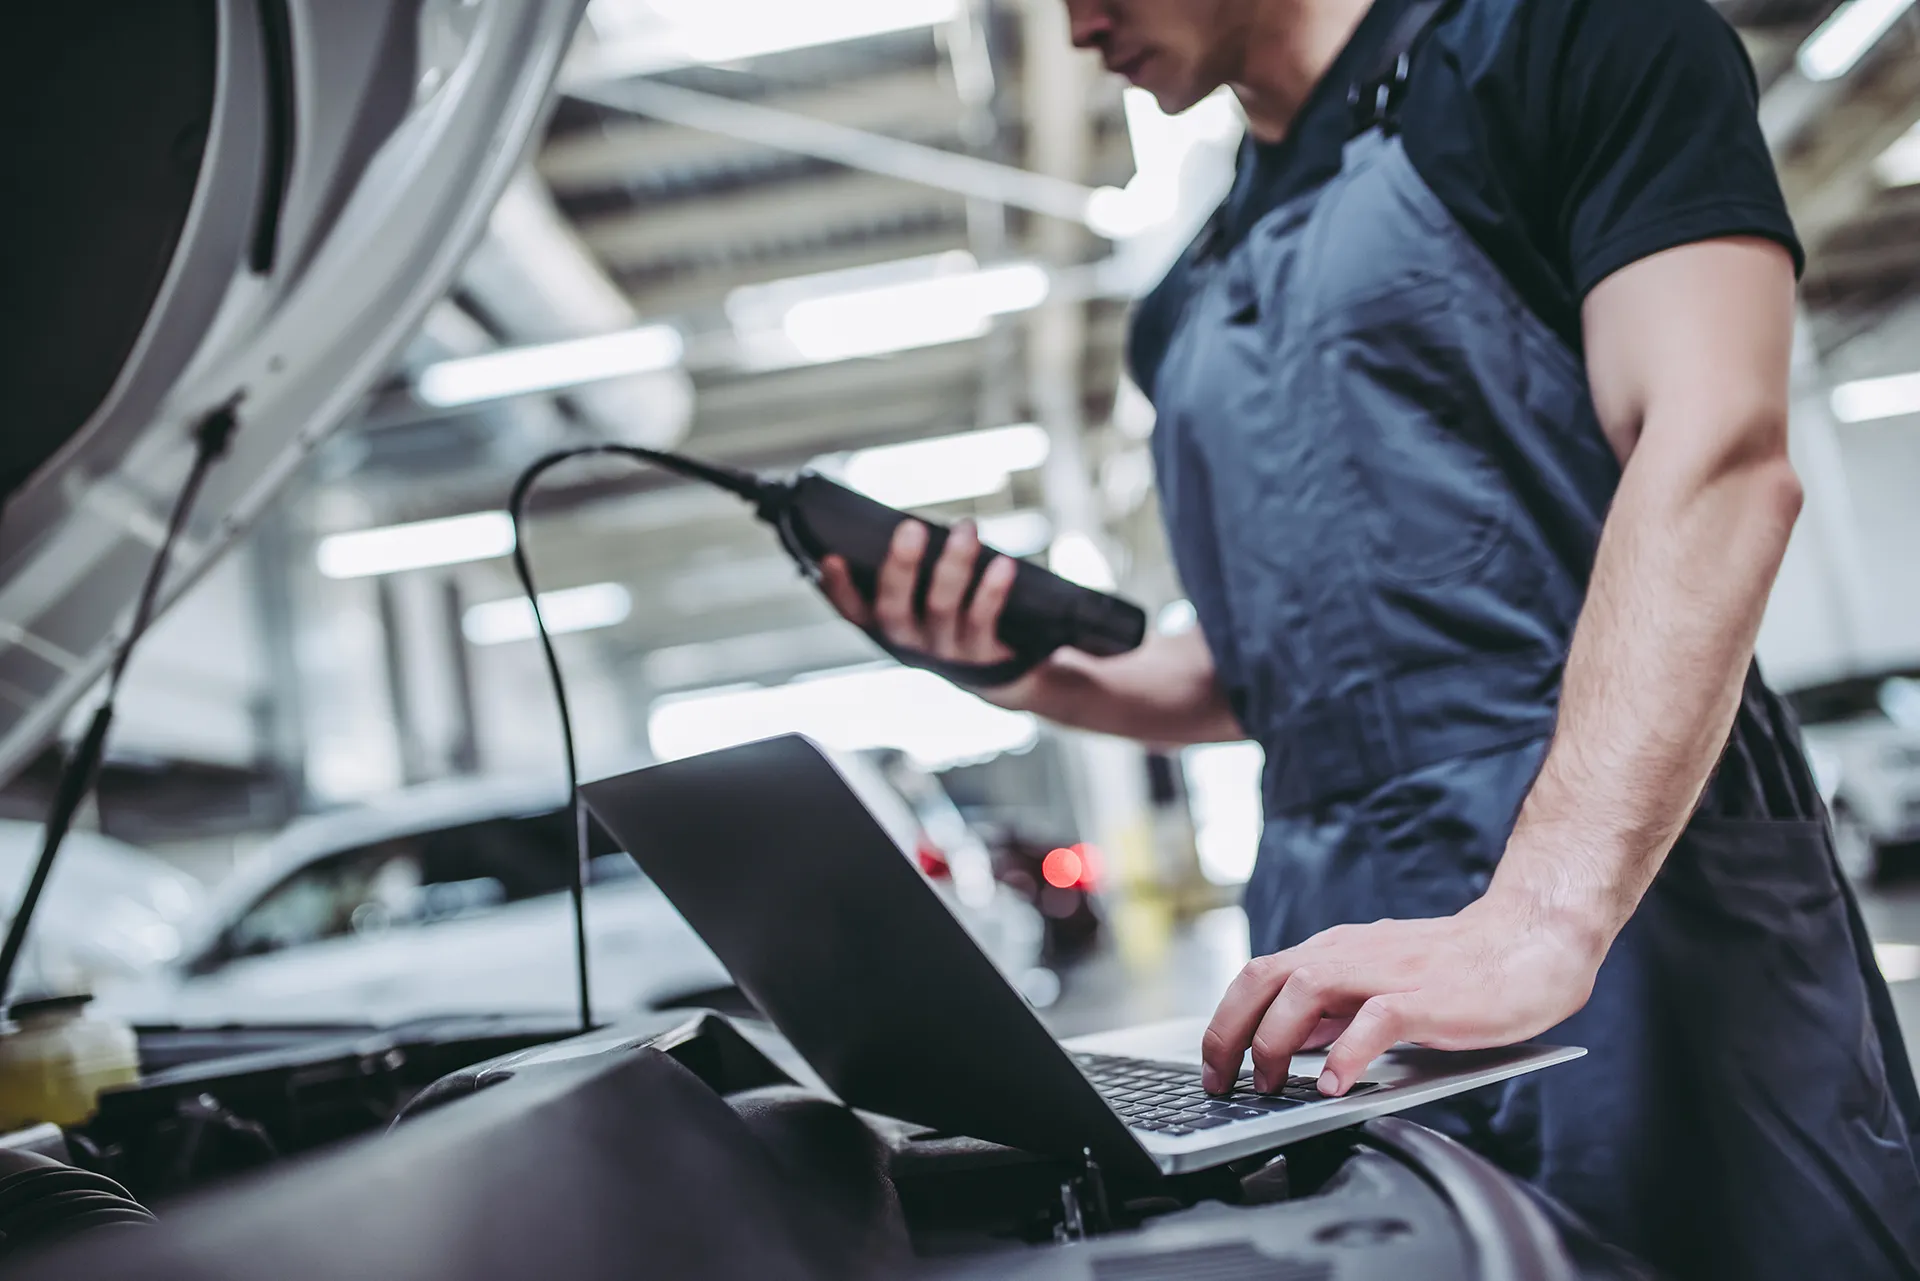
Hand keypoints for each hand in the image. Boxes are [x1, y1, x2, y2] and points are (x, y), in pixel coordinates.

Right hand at [819, 519, 1018, 666]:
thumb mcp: (926, 602)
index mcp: (887, 629)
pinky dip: (992, 589)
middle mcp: (910, 644)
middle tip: (911, 527)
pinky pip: (983, 620)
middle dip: (900, 566)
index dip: (837, 588)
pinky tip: (1003, 563)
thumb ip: (915, 571)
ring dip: (954, 564)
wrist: (1004, 674)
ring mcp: (944, 651)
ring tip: (966, 528)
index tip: (831, 558)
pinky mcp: (981, 656)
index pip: (853, 611)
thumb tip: (913, 524)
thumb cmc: (956, 619)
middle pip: (894, 609)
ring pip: (941, 607)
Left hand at [1199, 895, 1607, 1096]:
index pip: (1258, 976)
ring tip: (1271, 1087)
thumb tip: (1291, 1045)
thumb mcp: (1379, 983)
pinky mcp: (1427, 997)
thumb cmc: (1457, 969)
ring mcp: (1387, 972)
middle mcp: (1350, 954)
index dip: (1225, 1022)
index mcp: (1335, 951)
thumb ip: (1337, 1009)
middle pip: (1264, 979)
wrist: (1529, 941)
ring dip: (1276, 1042)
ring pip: (1304, 990)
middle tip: (1223, 1083)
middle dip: (1230, 1033)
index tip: (1213, 1068)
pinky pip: (1374, 1021)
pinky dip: (1346, 1055)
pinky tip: (1332, 1086)